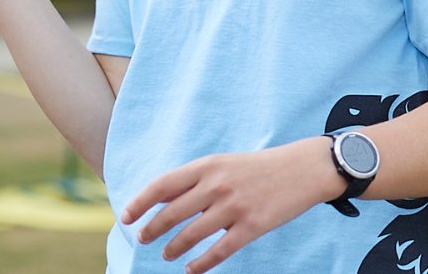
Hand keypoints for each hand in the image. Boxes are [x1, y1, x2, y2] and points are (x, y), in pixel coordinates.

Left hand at [122, 139, 338, 272]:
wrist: (301, 169)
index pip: (162, 185)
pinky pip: (220, 251)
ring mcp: (235, 206)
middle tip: (142, 239)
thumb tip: (159, 198)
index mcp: (207, 166)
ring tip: (166, 255)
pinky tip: (191, 269)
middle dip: (152, 230)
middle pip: (172, 213)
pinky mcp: (253, 226)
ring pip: (192, 235)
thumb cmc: (256, 168)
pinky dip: (201, 263)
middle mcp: (217, 184)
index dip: (140, 203)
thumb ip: (193, 180)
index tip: (125, 217)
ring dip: (173, 248)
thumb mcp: (222, 164)